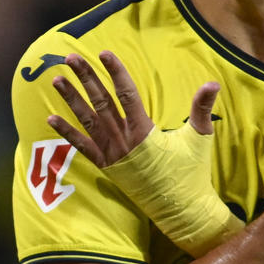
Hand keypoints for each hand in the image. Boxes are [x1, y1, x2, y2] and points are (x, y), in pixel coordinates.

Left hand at [47, 51, 218, 169]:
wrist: (180, 209)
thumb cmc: (191, 173)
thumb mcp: (199, 138)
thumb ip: (202, 109)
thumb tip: (213, 83)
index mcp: (144, 131)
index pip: (126, 93)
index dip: (115, 72)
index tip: (104, 54)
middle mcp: (124, 140)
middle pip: (101, 102)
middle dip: (85, 79)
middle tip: (69, 59)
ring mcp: (112, 154)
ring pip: (87, 121)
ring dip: (71, 99)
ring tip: (56, 80)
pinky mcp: (106, 167)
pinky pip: (82, 147)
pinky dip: (67, 133)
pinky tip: (50, 119)